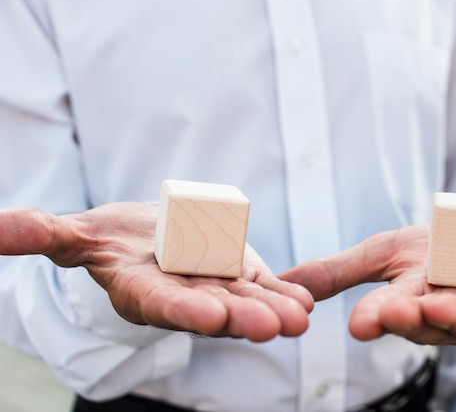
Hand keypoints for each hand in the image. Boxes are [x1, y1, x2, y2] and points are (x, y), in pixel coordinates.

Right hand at [0, 203, 312, 341]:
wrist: (146, 239)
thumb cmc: (107, 239)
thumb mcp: (75, 236)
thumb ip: (43, 233)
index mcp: (141, 290)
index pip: (161, 302)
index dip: (182, 309)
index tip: (209, 317)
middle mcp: (180, 296)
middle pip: (211, 308)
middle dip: (239, 317)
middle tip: (270, 327)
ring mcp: (212, 288)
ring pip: (244, 301)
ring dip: (272, 310)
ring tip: (300, 318)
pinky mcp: (236, 277)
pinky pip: (261, 287)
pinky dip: (282, 294)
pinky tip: (306, 301)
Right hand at [279, 225, 455, 344]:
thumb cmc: (443, 253)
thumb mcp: (386, 252)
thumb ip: (339, 271)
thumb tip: (282, 281)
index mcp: (409, 303)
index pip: (388, 313)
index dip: (376, 318)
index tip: (359, 323)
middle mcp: (444, 317)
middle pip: (426, 324)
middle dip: (411, 319)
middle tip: (394, 311)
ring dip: (455, 315)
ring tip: (440, 303)